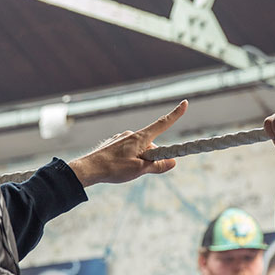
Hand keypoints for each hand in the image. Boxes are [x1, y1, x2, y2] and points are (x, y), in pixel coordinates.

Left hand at [68, 101, 187, 187]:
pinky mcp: (113, 144)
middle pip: (151, 144)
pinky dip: (128, 159)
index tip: (185, 103)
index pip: (162, 124)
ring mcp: (121, 138)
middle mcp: (132, 134)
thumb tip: (173, 161)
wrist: (88, 169)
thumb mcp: (140, 170)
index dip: (175, 114)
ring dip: (139, 159)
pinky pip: (127, 151)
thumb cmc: (114, 168)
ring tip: (125, 171)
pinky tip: (117, 167)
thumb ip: (157, 165)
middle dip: (152, 156)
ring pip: (139, 149)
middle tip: (141, 170)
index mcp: (140, 137)